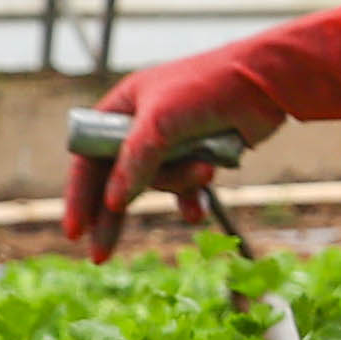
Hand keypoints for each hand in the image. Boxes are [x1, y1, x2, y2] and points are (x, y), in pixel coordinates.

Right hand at [62, 7, 340, 258]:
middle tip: (99, 257)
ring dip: (181, 183)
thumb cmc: (207, 89)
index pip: (88, 158)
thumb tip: (113, 204)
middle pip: (117, 180)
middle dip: (111, 218)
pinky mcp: (200, 153)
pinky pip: (187, 186)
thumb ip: (134, 162)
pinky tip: (198, 213)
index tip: (74, 232)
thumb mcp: (160, 123)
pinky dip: (192, 197)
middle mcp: (142, 125)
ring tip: (206, 169)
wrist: (266, 82)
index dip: (80, 195)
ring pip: (160, 183)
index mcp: (122, 108)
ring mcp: (172, 141)